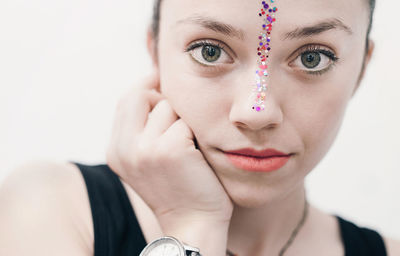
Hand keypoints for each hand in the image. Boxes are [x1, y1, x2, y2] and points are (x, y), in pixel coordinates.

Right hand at [106, 74, 232, 230]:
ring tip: (187, 145)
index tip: (163, 83)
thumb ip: (142, 127)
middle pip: (139, 94)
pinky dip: (195, 133)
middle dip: (161, 97)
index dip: (146, 87)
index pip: (126, 100)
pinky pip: (186, 121)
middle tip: (178, 115)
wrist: (193, 222)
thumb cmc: (178, 187)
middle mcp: (124, 150)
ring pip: (167, 105)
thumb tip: (154, 84)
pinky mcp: (170, 150)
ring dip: (182, 119)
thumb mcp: (147, 159)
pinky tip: (197, 155)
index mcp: (116, 151)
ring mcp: (145, 150)